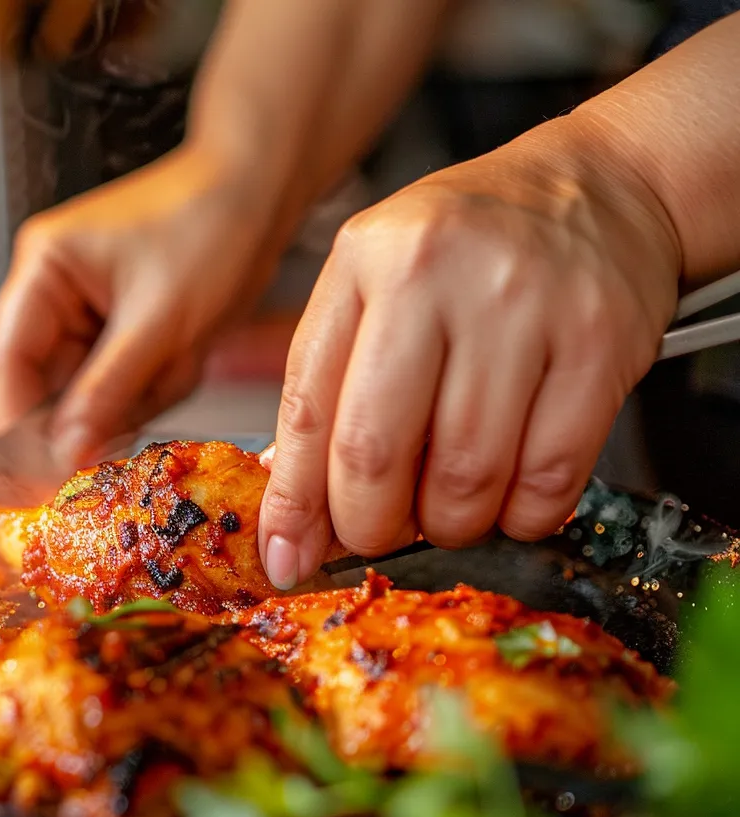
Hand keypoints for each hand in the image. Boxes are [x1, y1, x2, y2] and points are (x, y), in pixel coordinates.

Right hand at [0, 143, 287, 468]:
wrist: (263, 193)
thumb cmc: (212, 228)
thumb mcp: (158, 322)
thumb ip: (106, 391)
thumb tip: (64, 452)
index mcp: (44, 269)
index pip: (8, 362)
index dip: (19, 424)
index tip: (41, 473)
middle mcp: (55, 290)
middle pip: (50, 385)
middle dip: (102, 405)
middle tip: (140, 408)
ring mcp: (88, 311)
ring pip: (93, 392)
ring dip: (140, 392)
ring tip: (182, 354)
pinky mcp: (121, 327)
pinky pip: (124, 383)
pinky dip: (158, 382)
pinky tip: (187, 352)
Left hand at [258, 127, 681, 588]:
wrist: (600, 189)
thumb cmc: (471, 247)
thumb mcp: (375, 283)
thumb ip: (329, 383)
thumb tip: (294, 505)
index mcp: (366, 262)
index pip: (309, 409)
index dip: (295, 502)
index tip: (287, 557)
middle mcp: (438, 275)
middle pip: (377, 452)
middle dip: (369, 526)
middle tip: (377, 534)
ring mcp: (524, 308)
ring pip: (465, 478)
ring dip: (449, 524)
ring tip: (448, 506)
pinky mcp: (600, 345)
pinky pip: (548, 477)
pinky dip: (521, 516)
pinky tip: (509, 496)